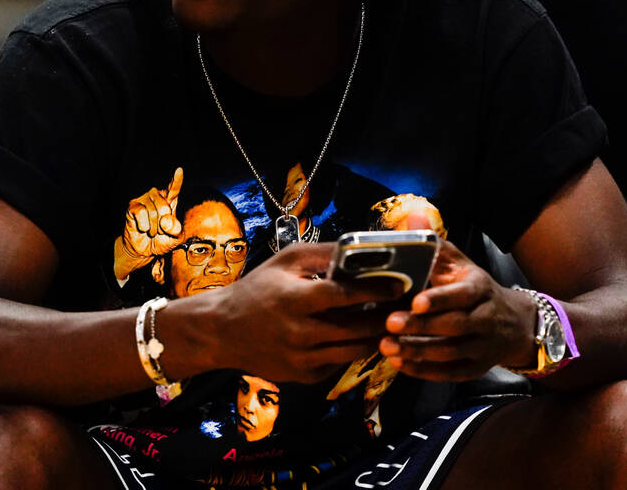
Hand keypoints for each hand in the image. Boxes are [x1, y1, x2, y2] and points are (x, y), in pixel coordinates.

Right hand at [113, 168, 183, 280]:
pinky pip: (141, 214)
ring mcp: (144, 199)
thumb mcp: (175, 238)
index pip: (174, 189)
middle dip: (163, 225)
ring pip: (153, 212)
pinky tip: (143, 228)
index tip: (179, 170)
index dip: (177, 180)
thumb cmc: (162, 240)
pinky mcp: (133, 206)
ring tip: (151, 230)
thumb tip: (165, 220)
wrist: (144, 250)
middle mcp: (157, 196)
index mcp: (170, 201)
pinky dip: (144, 225)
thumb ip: (176, 230)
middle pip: (164, 207)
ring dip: (153, 228)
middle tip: (159, 230)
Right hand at [210, 243, 401, 383]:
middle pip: (356, 329)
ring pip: (353, 352)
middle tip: (406, 308)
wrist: (221, 331)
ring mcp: (301, 360)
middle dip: (385, 318)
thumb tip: (361, 248)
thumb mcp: (285, 261)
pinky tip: (362, 338)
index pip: (344, 295)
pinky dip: (352, 352)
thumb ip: (323, 254)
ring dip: (376, 338)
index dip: (375, 289)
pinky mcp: (302, 377)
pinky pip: (337, 365)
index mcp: (294, 299)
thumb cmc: (256, 289)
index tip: (399, 284)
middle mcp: (298, 333)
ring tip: (392, 324)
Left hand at [377, 240, 535, 380]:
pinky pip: (450, 374)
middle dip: (421, 327)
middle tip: (389, 324)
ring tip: (386, 346)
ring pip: (450, 353)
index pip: (462, 295)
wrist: (514, 323)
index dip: (440, 299)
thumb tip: (414, 215)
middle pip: (454, 326)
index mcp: (480, 288)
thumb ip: (435, 243)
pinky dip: (424, 371)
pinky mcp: (476, 368)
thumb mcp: (460, 263)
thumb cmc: (474, 288)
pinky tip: (399, 364)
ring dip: (417, 352)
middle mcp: (486, 319)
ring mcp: (483, 347)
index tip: (416, 301)